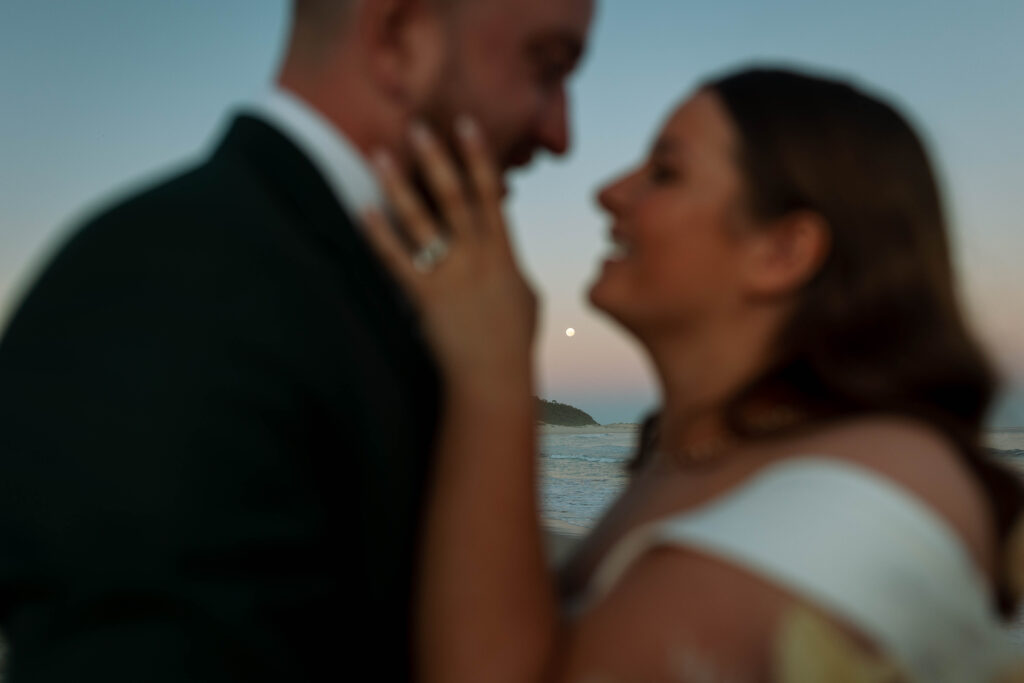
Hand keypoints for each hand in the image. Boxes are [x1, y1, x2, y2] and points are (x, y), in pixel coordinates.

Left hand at [363, 118, 537, 385]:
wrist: (494, 378)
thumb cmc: (514, 342)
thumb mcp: (526, 298)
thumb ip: (515, 268)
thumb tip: (509, 256)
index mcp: (504, 253)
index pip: (491, 194)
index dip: (478, 157)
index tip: (466, 124)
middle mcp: (477, 257)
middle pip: (454, 196)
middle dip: (436, 159)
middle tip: (417, 126)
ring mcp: (450, 276)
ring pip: (422, 220)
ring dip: (400, 184)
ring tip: (380, 154)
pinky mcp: (425, 297)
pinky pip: (397, 259)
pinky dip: (379, 233)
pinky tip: (363, 209)